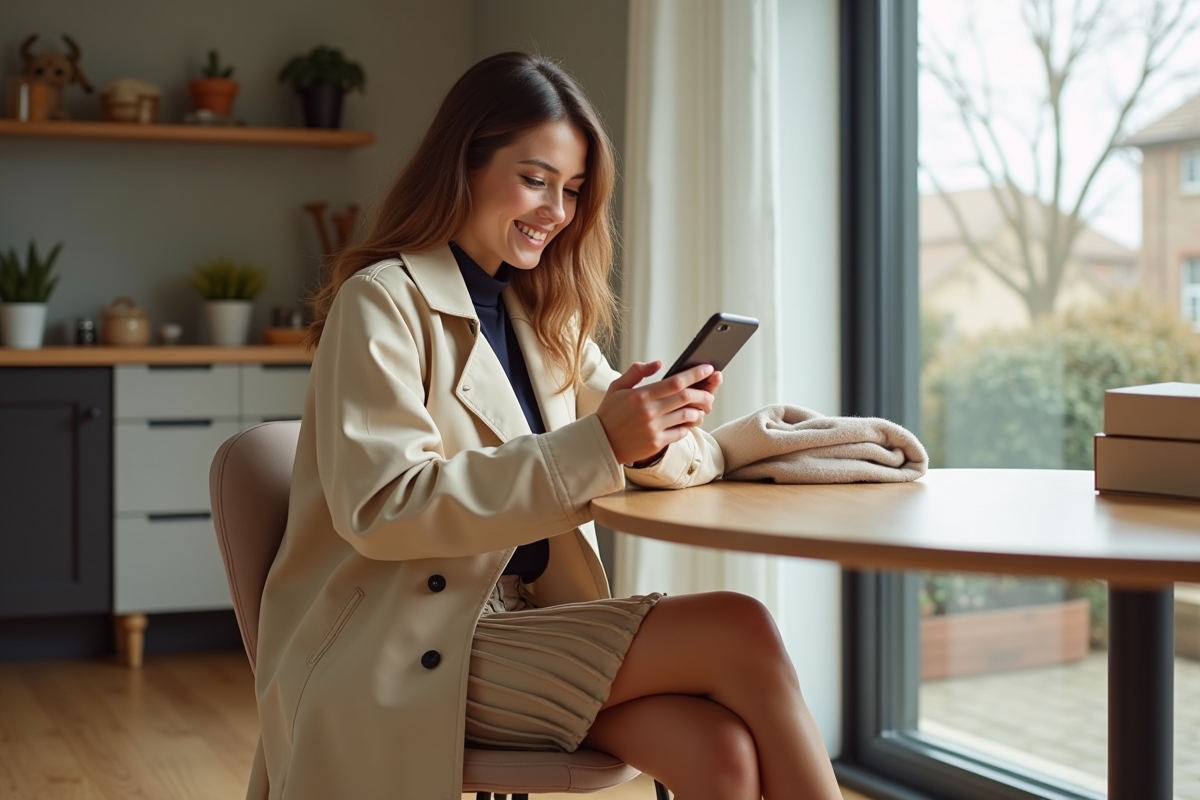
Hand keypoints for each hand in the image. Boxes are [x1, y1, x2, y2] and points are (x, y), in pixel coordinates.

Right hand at [595, 361, 722, 465]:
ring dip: (699, 411)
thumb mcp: (617, 387)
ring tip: (702, 408)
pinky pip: (681, 432)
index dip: (695, 374)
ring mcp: (654, 428)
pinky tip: (688, 422)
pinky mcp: (656, 443)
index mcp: (640, 394)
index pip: (675, 381)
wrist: (601, 443)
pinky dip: (688, 426)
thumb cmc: (610, 413)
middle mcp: (649, 411)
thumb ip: (637, 372)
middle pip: (686, 398)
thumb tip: (658, 363)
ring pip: (687, 416)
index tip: (708, 369)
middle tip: (710, 393)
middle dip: (703, 393)